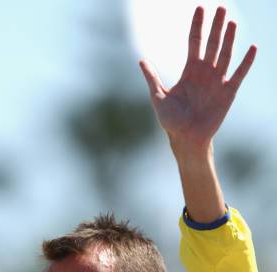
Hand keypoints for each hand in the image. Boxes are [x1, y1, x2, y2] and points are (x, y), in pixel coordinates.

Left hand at [139, 6, 255, 156]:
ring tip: (232, 22)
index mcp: (189, 71)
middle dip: (216, 26)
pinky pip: (239, 74)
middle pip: (212, 44)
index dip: (197, 25)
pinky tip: (251, 48)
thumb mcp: (158, 97)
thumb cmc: (171, 121)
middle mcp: (205, 73)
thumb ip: (152, 78)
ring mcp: (217, 81)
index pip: (195, 42)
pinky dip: (245, 62)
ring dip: (229, 38)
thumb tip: (141, 61)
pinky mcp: (228, 93)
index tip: (200, 7)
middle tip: (222, 7)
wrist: (185, 138)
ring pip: (225, 54)